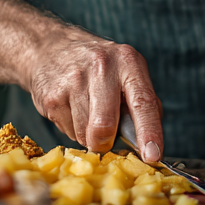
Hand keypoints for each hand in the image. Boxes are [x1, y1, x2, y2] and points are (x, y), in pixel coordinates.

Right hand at [26, 30, 163, 159]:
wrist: (52, 48)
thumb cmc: (100, 68)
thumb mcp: (127, 73)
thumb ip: (142, 103)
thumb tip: (150, 144)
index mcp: (128, 61)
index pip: (143, 101)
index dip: (149, 131)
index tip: (153, 156)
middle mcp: (101, 67)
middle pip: (105, 126)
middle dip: (105, 142)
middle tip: (105, 137)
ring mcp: (73, 80)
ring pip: (84, 134)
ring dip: (88, 135)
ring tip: (86, 112)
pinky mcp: (51, 96)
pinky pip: (67, 131)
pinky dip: (72, 128)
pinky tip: (71, 108)